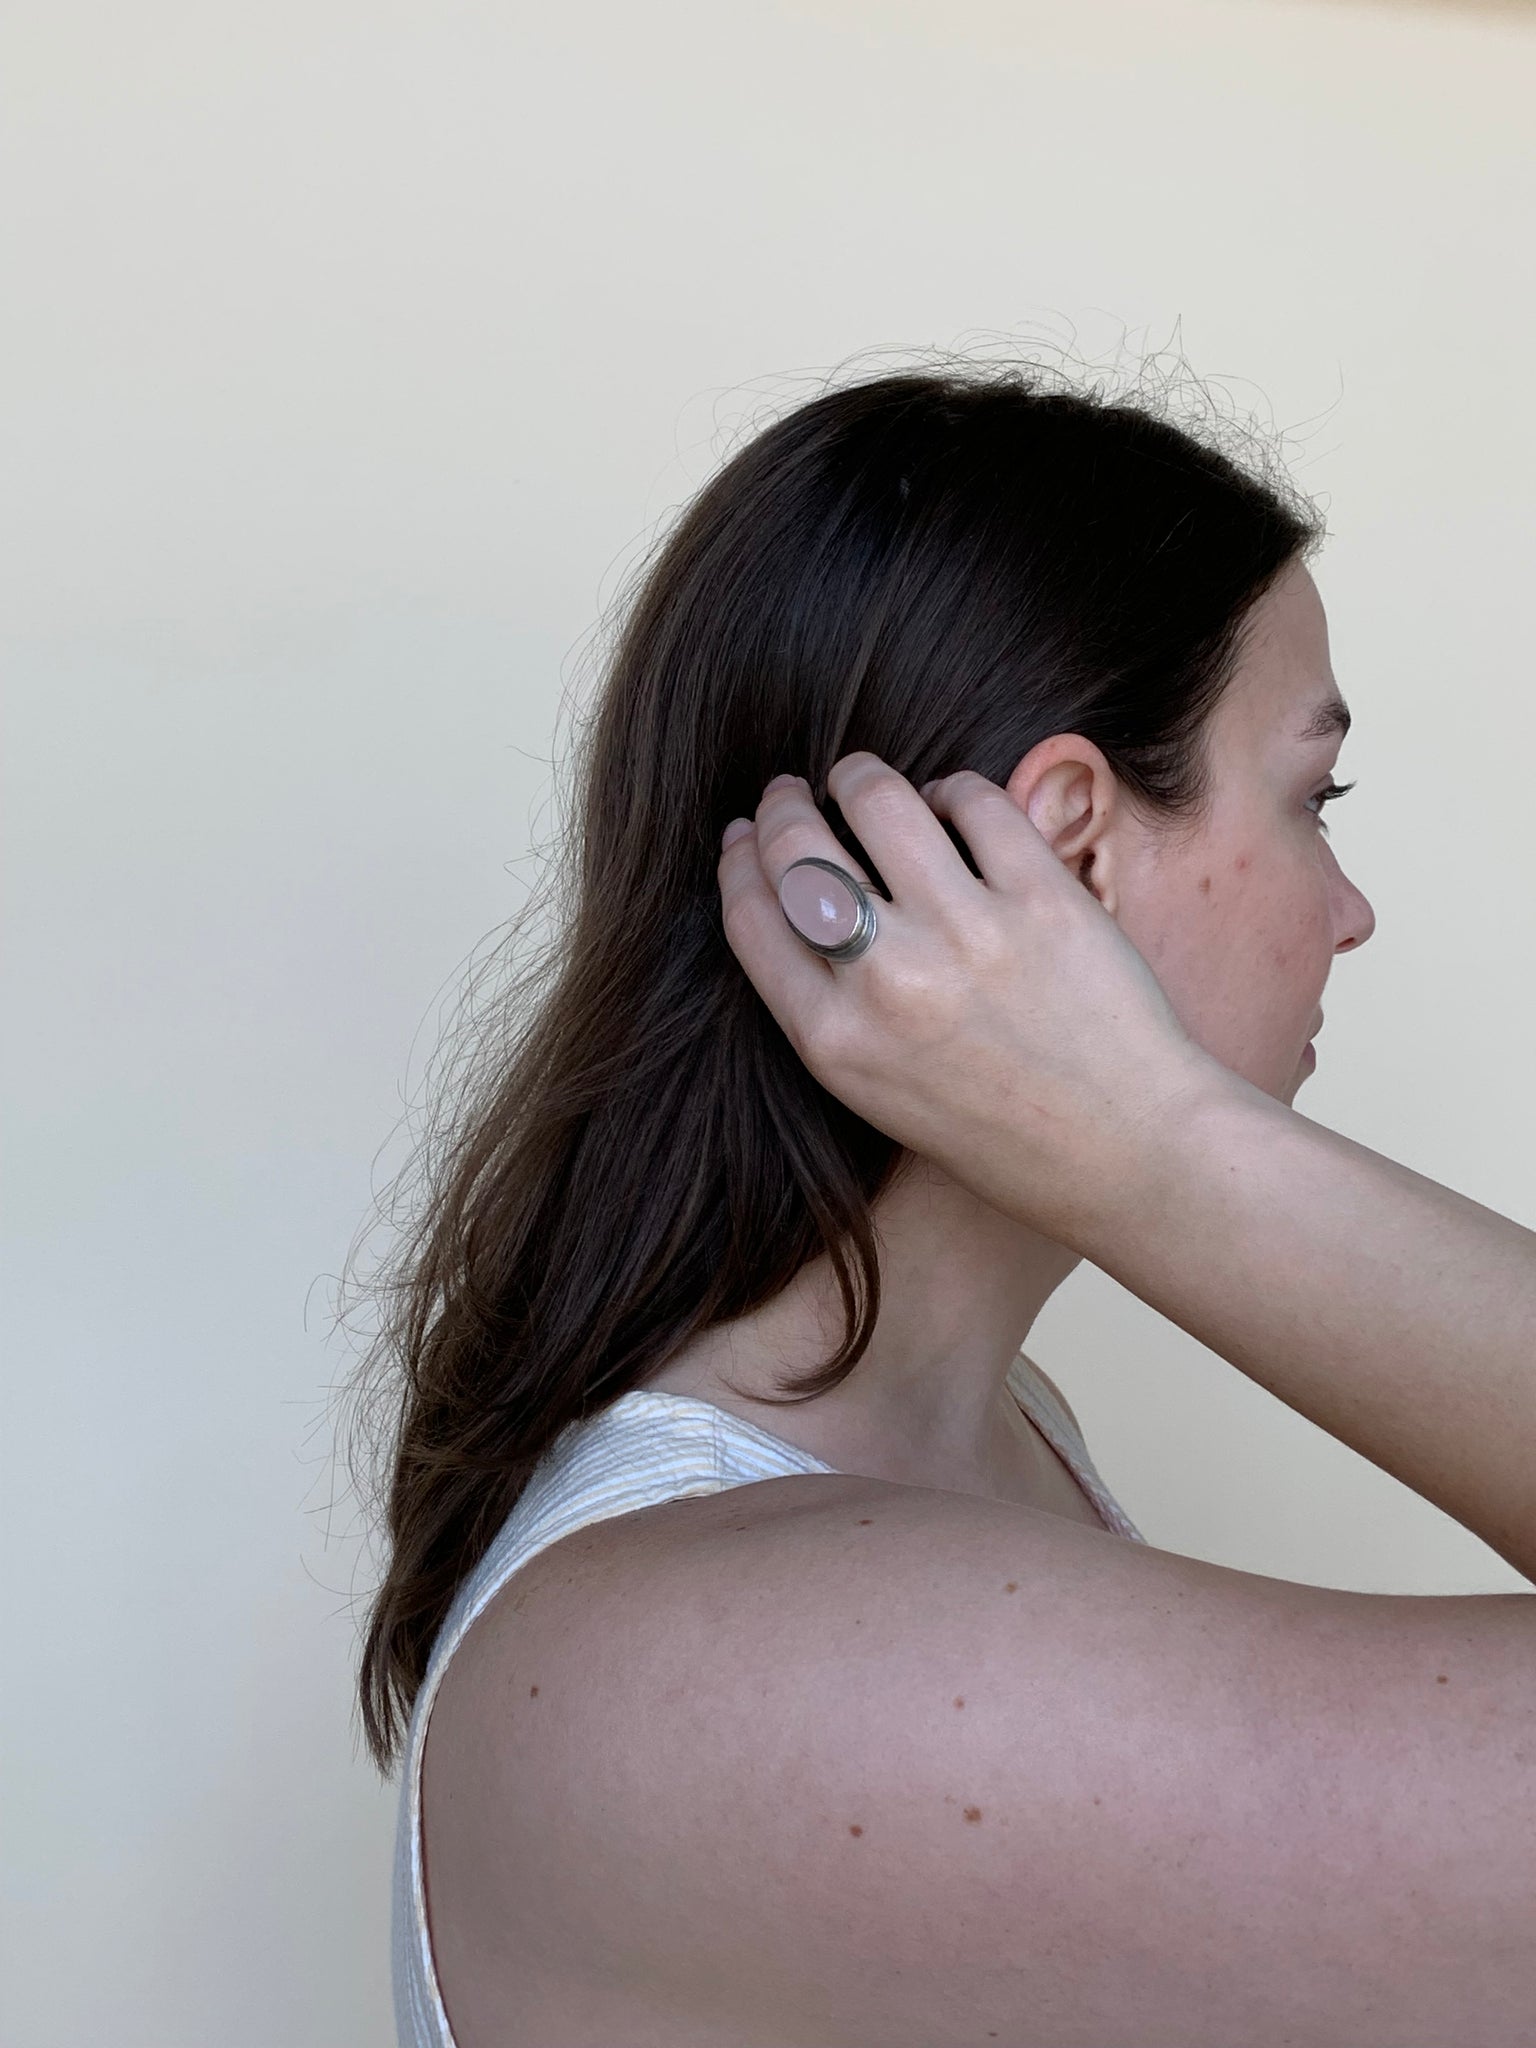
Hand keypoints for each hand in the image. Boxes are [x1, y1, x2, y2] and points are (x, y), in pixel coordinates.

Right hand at [717, 753, 1224, 1246]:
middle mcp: (887, 984)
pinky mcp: (1041, 899)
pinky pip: (974, 803)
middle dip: (782, 807)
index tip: (742, 837)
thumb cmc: (1001, 1132)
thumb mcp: (879, 1091)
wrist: (1124, 1151)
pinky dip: (952, 792)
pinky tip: (951, 805)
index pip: (752, 916)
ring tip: (860, 779)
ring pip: (877, 802)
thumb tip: (797, 900)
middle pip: (797, 852)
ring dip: (859, 777)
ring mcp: (966, 934)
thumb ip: (830, 1007)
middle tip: (790, 792)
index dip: (738, 861)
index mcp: (835, 1042)